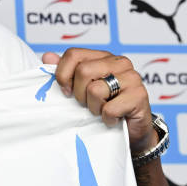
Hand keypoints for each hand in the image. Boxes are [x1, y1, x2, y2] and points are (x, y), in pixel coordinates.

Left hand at [41, 48, 157, 155]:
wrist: (130, 131)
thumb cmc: (104, 107)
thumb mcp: (80, 89)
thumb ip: (65, 72)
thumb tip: (47, 56)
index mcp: (103, 57)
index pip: (73, 54)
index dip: (63, 75)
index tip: (66, 91)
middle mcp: (119, 62)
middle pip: (83, 71)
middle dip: (79, 94)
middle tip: (88, 104)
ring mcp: (132, 77)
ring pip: (95, 90)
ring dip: (94, 108)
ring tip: (102, 110)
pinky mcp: (139, 95)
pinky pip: (109, 109)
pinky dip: (107, 119)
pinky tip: (113, 118)